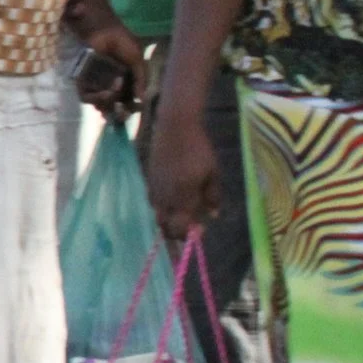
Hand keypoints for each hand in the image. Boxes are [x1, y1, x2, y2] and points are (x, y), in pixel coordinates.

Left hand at [69, 16, 147, 122]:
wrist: (104, 31)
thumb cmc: (122, 42)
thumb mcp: (137, 60)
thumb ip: (141, 79)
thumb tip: (141, 99)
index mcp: (125, 81)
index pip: (127, 101)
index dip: (130, 109)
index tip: (134, 111)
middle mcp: (110, 85)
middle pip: (113, 107)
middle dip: (119, 112)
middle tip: (122, 112)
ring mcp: (96, 84)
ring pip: (101, 104)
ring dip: (109, 102)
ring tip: (115, 90)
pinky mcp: (83, 81)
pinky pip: (87, 96)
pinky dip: (97, 98)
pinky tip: (106, 92)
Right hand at [146, 108, 219, 245]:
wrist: (174, 127)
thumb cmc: (198, 149)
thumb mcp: (213, 173)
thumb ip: (213, 196)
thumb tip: (213, 216)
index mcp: (182, 197)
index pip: (180, 227)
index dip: (188, 234)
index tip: (200, 231)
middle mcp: (165, 197)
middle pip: (164, 225)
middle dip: (175, 231)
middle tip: (190, 226)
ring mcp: (154, 188)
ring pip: (157, 213)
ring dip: (168, 217)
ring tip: (182, 212)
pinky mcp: (149, 179)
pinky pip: (153, 200)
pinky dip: (162, 205)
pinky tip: (173, 197)